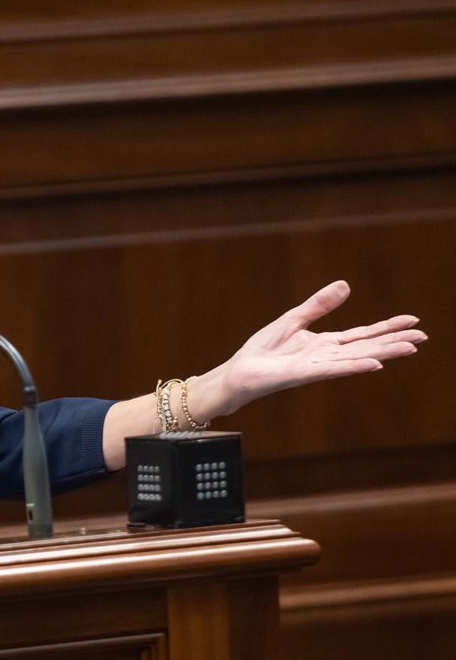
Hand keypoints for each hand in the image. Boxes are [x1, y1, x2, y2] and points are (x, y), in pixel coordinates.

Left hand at [216, 280, 425, 414]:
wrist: (237, 374)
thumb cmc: (261, 352)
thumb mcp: (292, 320)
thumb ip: (318, 305)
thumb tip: (345, 284)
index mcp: (325, 344)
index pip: (362, 335)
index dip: (387, 327)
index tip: (413, 321)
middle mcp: (326, 357)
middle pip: (366, 346)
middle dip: (394, 341)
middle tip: (423, 337)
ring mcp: (316, 367)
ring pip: (356, 358)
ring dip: (383, 353)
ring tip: (410, 348)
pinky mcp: (301, 374)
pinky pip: (332, 369)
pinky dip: (353, 366)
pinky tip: (374, 364)